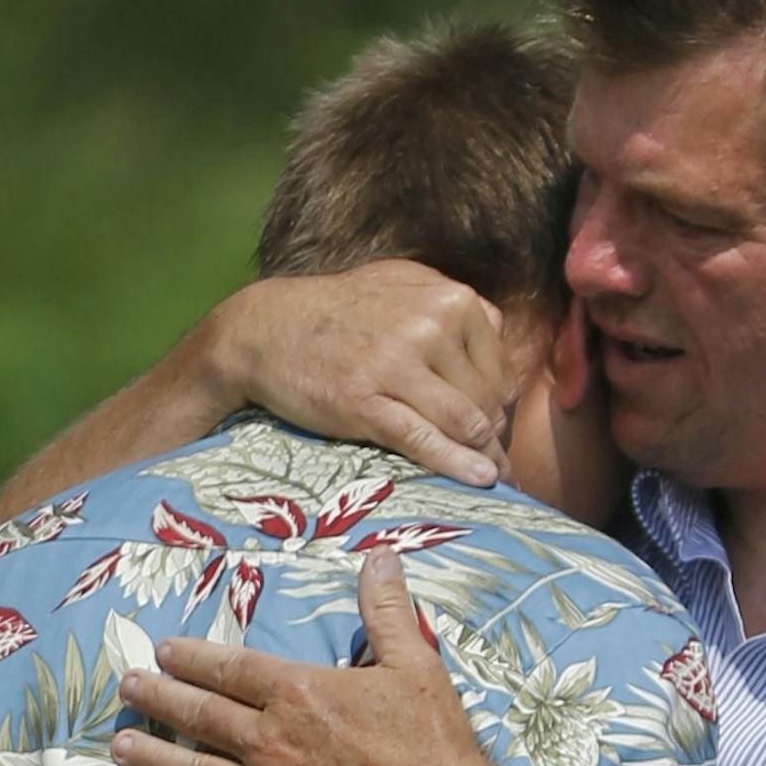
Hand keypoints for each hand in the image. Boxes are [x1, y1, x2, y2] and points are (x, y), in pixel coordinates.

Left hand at [111, 550, 504, 765]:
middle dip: (158, 699)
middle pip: (199, 716)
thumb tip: (380, 554)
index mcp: (297, 694)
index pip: (229, 669)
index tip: (163, 652)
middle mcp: (269, 742)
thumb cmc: (432, 742)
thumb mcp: (415, 662)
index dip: (192, 658)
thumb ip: (386, 609)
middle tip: (127, 689)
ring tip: (119, 749)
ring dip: (153, 759)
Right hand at [198, 260, 514, 485]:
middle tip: (486, 455)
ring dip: (483, 455)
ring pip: (464, 422)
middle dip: (490, 431)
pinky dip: (458, 464)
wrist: (265, 328)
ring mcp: (398, 364)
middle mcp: (431, 326)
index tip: (489, 421)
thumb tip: (501, 343)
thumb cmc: (339, 311)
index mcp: (449, 298)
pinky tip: (481, 479)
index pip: (498, 366)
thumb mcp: (403, 286)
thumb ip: (453, 307)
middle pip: (486, 399)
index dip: (497, 401)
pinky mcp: (366, 402)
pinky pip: (425, 439)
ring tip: (493, 476)